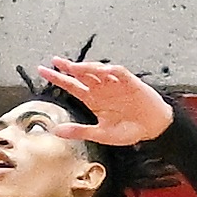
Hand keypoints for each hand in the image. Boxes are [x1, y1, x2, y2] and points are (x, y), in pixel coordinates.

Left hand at [41, 57, 174, 149]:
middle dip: (69, 67)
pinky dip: (110, 70)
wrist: (154, 128)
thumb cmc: (130, 130)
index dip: (57, 78)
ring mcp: (115, 84)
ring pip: (97, 71)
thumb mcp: (101, 134)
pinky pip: (119, 72)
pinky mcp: (130, 83)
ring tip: (75, 67)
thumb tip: (56, 131)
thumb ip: (79, 131)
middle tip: (55, 61)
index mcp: (93, 100)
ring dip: (86, 67)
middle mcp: (102, 89)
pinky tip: (102, 70)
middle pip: (81, 74)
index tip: (42, 70)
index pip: (71, 86)